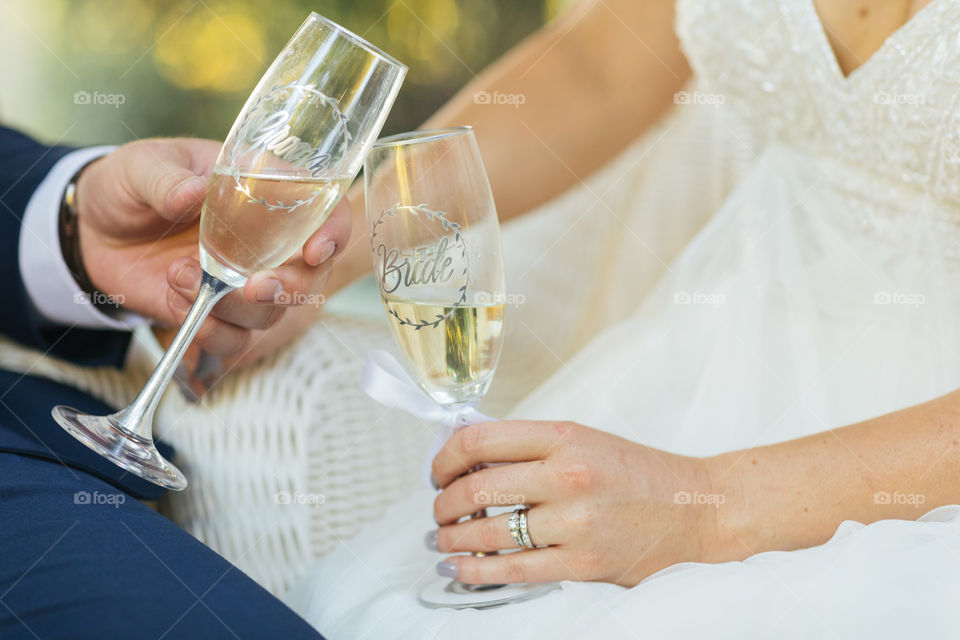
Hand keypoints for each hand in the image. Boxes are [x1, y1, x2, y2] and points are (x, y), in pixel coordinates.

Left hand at [76, 138, 349, 388]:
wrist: (90, 229)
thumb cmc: (129, 183)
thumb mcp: (140, 166)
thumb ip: (167, 180)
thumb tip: (193, 193)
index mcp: (264, 191)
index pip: (323, 210)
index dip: (333, 232)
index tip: (315, 251)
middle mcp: (267, 242)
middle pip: (308, 276)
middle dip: (287, 288)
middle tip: (251, 285)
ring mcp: (243, 281)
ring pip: (271, 313)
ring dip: (234, 308)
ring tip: (180, 278)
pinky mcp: (217, 313)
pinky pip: (233, 339)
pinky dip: (208, 329)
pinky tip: (174, 299)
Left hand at [429, 420, 728, 586]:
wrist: (697, 509)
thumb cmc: (637, 473)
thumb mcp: (583, 440)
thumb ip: (529, 447)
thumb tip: (467, 457)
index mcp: (564, 435)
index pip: (481, 439)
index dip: (445, 456)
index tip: (438, 471)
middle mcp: (568, 475)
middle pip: (477, 487)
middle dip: (444, 503)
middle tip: (439, 510)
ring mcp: (575, 521)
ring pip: (488, 531)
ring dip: (452, 538)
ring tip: (444, 539)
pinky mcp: (582, 563)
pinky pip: (513, 569)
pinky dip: (476, 571)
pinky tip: (460, 568)